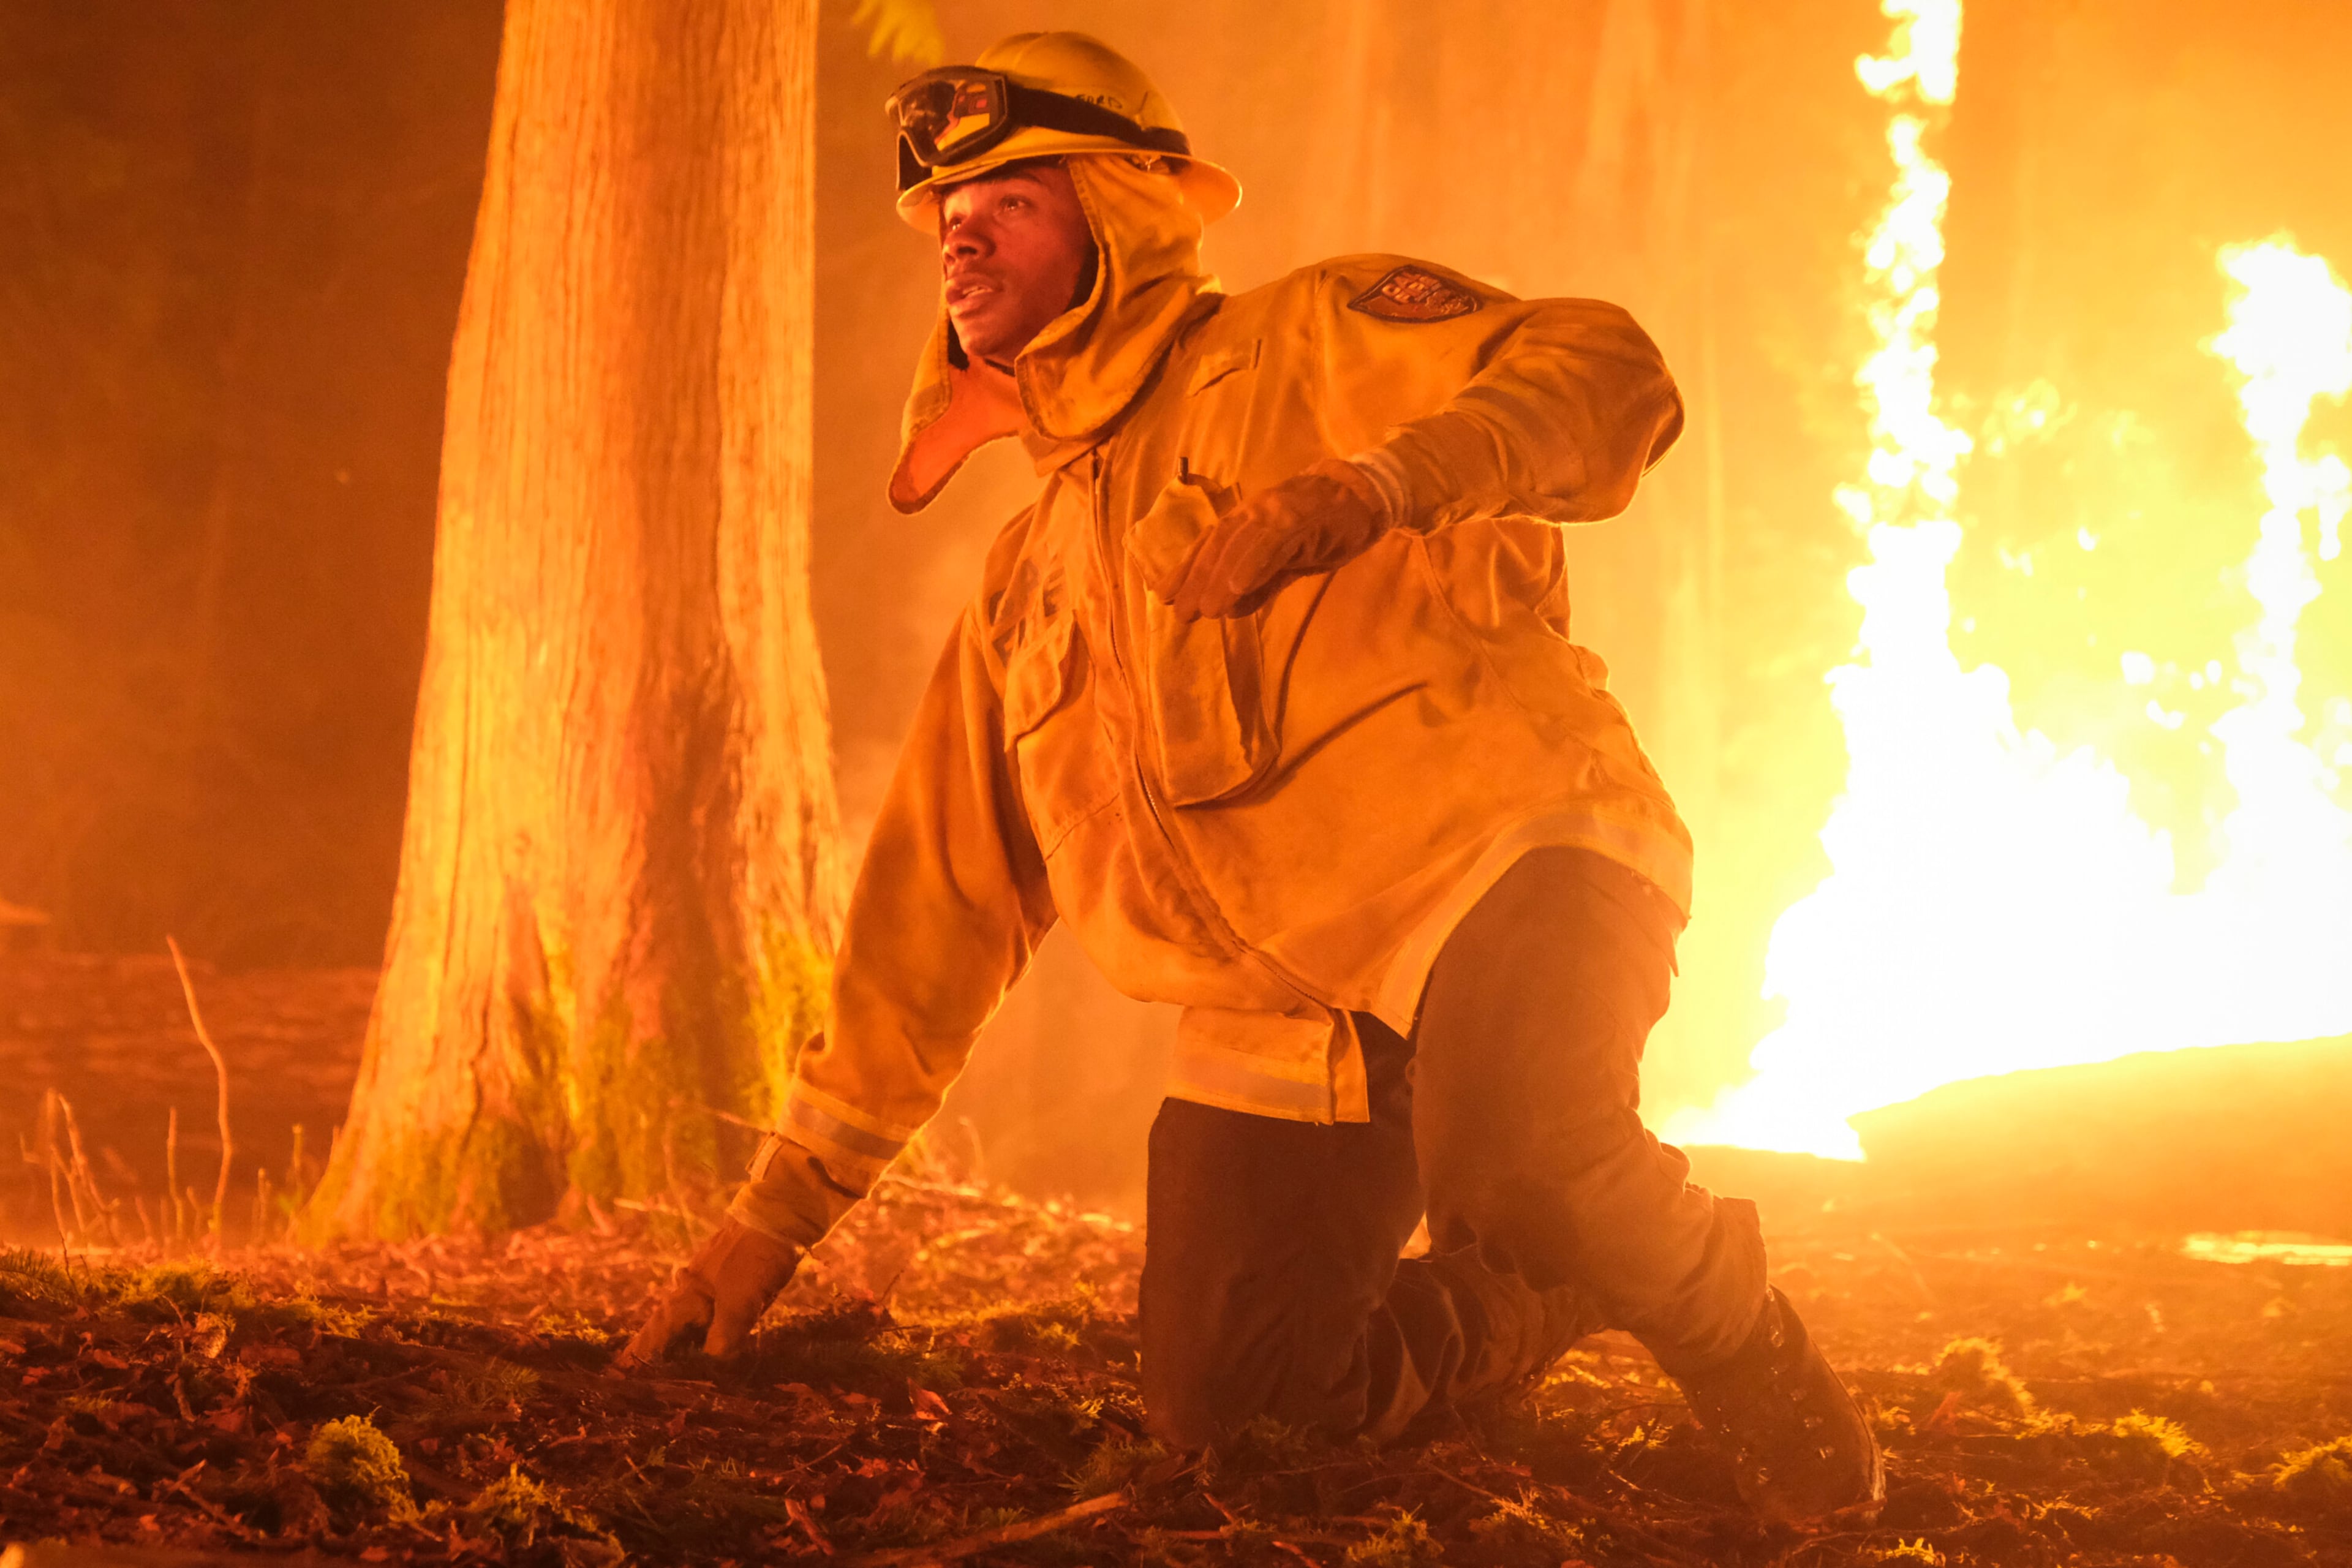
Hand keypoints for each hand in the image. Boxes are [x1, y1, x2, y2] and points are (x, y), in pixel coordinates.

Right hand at [619, 1217, 801, 1366]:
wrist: (778, 1217)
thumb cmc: (751, 1259)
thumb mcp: (738, 1303)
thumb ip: (723, 1338)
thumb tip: (712, 1366)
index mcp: (683, 1298)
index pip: (653, 1336)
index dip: (636, 1359)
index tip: (616, 1381)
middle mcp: (689, 1295)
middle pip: (668, 1334)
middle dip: (658, 1360)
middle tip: (647, 1389)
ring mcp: (710, 1289)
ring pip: (690, 1328)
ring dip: (684, 1350)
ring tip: (678, 1378)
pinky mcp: (731, 1287)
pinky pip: (712, 1320)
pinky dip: (709, 1338)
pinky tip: (716, 1352)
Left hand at [1158, 459, 1388, 621]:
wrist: (1364, 496)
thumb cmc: (1325, 530)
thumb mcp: (1287, 562)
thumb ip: (1260, 584)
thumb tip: (1229, 610)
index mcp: (1247, 520)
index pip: (1209, 544)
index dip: (1185, 570)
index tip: (1164, 597)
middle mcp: (1253, 511)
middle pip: (1216, 544)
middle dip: (1195, 579)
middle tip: (1182, 612)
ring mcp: (1275, 511)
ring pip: (1238, 544)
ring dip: (1218, 578)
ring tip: (1206, 610)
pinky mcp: (1300, 517)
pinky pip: (1270, 543)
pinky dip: (1251, 566)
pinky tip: (1236, 589)